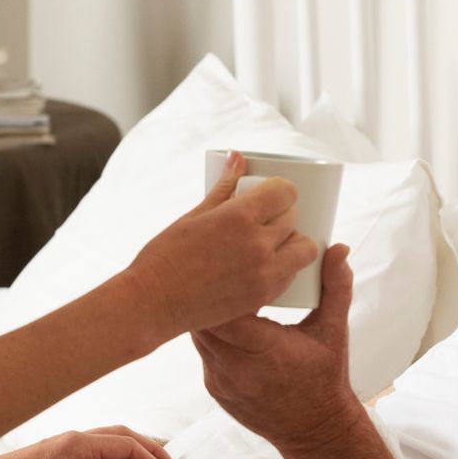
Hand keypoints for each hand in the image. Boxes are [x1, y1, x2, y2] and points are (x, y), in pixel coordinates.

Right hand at [125, 151, 320, 335]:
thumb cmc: (166, 255)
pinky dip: (285, 268)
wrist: (154, 302)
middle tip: (266, 219)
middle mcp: (257, 243)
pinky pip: (291, 276)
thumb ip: (223, 186)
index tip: (272, 195)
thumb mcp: (195, 215)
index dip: (281, 191)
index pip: (286, 192)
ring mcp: (263, 273)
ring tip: (273, 244)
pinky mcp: (262, 296)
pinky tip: (265, 266)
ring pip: (303, 250)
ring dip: (293, 243)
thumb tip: (237, 156)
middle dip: (283, 215)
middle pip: (294, 218)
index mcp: (239, 216)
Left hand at [192, 244, 362, 455]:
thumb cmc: (325, 378)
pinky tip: (220, 319)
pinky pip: (203, 353)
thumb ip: (335, 287)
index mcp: (266, 351)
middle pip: (204, 321)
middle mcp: (236, 369)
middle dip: (209, 296)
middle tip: (219, 270)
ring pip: (199, 336)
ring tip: (217, 291)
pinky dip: (211, 335)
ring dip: (208, 315)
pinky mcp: (214, 389)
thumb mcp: (334, 331)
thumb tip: (340, 248)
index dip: (223, 287)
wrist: (314, 430)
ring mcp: (221, 382)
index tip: (232, 267)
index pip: (227, 312)